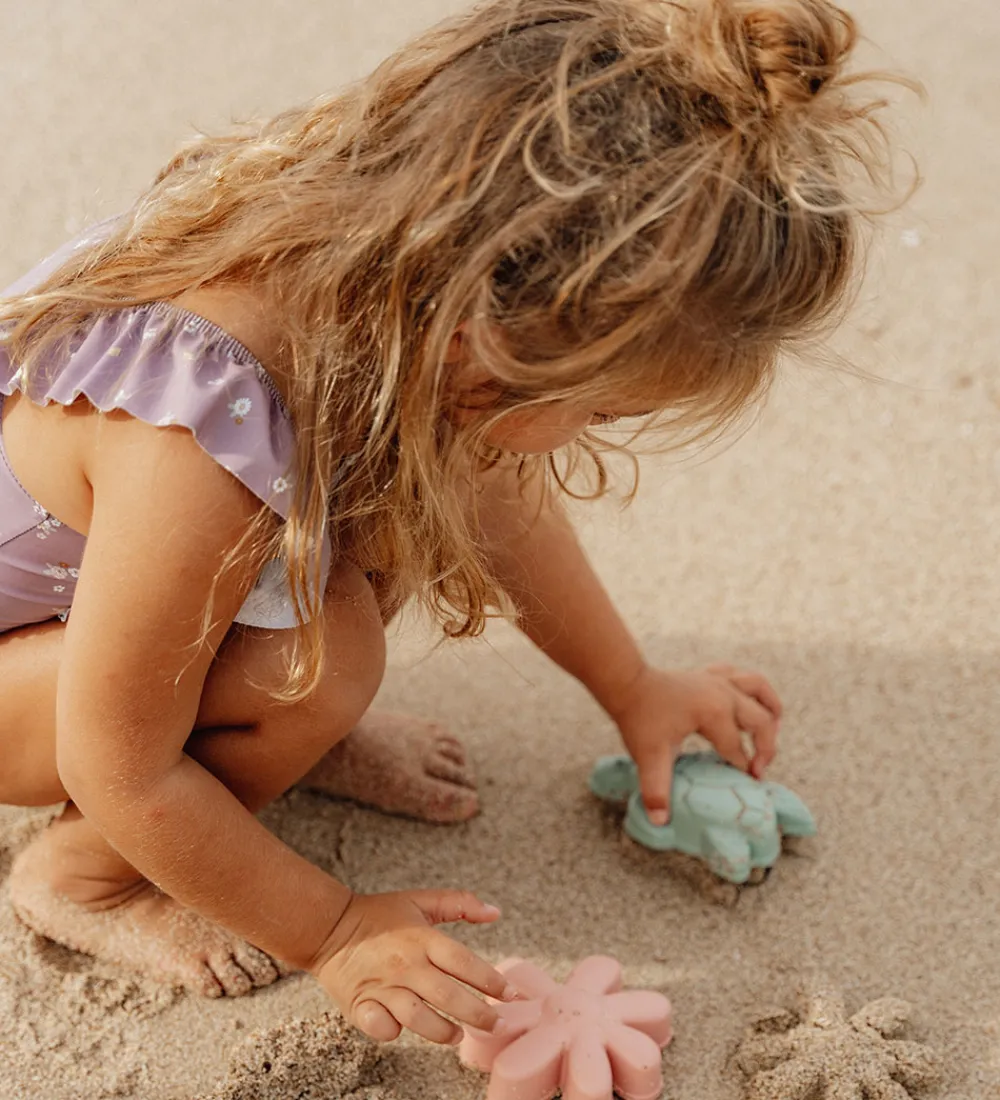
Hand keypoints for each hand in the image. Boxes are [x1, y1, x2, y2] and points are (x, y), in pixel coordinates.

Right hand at [312, 890, 513, 1044]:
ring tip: (458, 1035)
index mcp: (422, 938)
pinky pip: (382, 1027)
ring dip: (444, 1031)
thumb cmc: (379, 915)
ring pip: (420, 1018)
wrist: (329, 927)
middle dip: (479, 1014)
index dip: (492, 981)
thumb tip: (495, 912)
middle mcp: (406, 964)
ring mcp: (383, 987)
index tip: (512, 994)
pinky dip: (394, 1032)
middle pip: (449, 996)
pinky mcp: (361, 1005)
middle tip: (497, 1024)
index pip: (465, 963)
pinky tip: (405, 1030)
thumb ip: (459, 904)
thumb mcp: (420, 901)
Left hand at [609, 664, 781, 825]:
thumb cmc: (639, 718)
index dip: (744, 769)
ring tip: (775, 729)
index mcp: (714, 712)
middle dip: (765, 747)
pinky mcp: (709, 673)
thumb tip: (659, 822)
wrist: (625, 683)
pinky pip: (741, 676)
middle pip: (760, 720)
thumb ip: (657, 789)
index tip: (748, 786)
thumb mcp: (649, 756)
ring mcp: (717, 679)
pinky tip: (751, 701)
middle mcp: (723, 692)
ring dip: (770, 708)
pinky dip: (753, 688)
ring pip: (759, 688)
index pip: (737, 749)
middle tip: (758, 770)